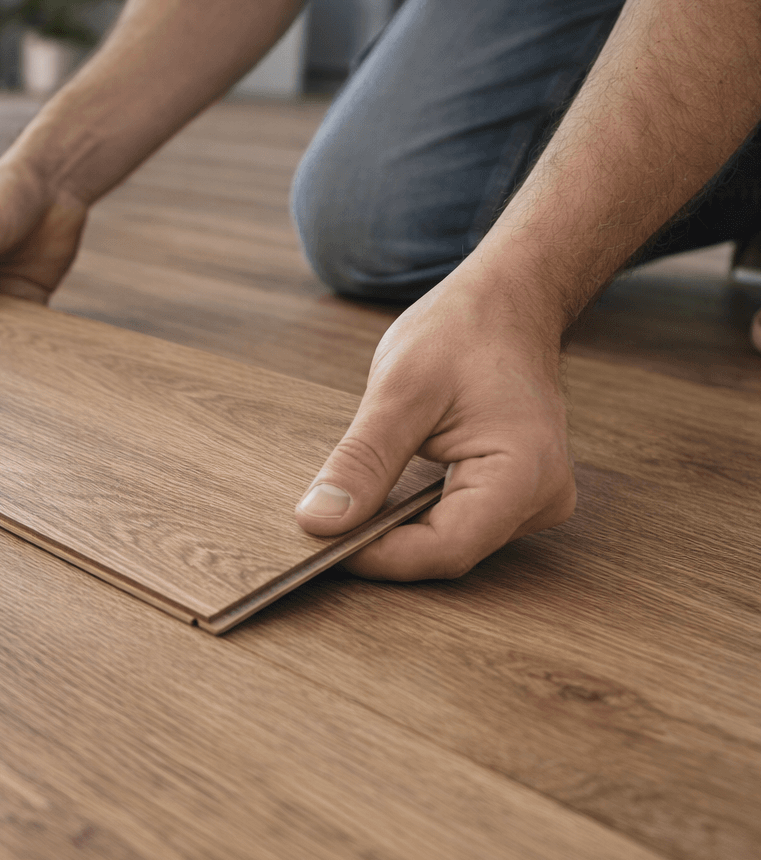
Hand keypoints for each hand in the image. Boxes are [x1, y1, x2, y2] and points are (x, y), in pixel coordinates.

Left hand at [294, 269, 577, 579]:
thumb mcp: (399, 390)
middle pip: (447, 553)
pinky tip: (380, 502)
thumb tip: (319, 521)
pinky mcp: (513, 497)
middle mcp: (541, 497)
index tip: (322, 539)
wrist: (506, 303)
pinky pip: (456, 526)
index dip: (379, 556)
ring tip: (349, 508)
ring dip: (394, 534)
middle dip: (381, 546)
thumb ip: (361, 461)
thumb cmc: (464, 331)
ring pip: (449, 545)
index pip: (446, 549)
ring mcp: (532, 501)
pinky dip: (411, 520)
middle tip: (323, 524)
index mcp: (525, 472)